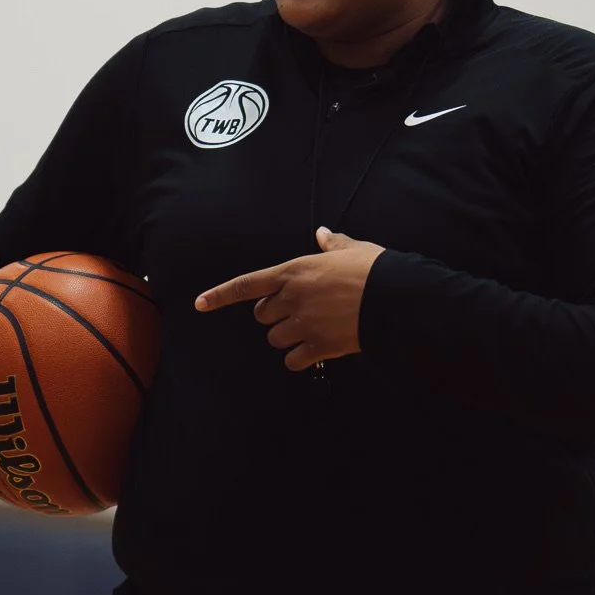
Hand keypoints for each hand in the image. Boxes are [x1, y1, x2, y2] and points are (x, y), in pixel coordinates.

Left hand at [195, 227, 385, 369]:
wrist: (395, 299)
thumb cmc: (374, 270)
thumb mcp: (353, 250)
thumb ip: (332, 244)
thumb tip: (323, 234)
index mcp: (294, 271)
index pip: (246, 284)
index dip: (220, 295)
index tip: (199, 304)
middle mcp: (292, 298)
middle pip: (262, 315)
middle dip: (274, 315)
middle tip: (297, 311)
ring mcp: (303, 324)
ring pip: (275, 338)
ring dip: (287, 337)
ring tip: (311, 329)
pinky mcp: (318, 347)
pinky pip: (291, 360)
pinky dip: (299, 358)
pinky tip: (315, 350)